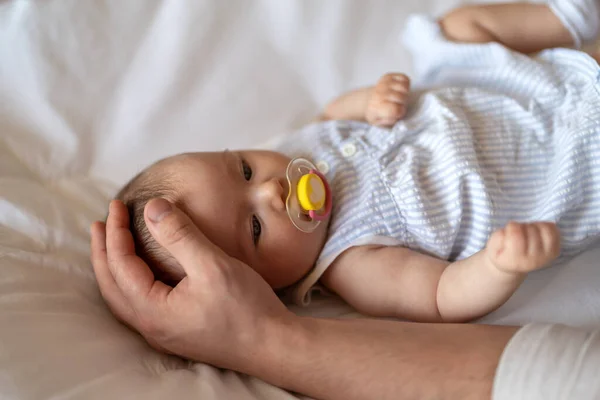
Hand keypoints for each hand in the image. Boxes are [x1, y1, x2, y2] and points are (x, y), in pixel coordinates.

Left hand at [90, 199, 291, 370]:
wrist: (274, 345)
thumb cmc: (246, 308)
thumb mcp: (212, 265)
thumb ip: (180, 235)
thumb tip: (152, 207)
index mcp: (152, 310)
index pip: (120, 265)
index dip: (116, 231)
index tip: (117, 205)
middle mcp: (151, 326)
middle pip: (111, 285)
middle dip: (103, 251)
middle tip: (101, 223)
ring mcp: (164, 332)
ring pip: (123, 297)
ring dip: (114, 268)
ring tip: (113, 245)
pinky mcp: (178, 331)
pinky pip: (140, 304)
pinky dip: (131, 281)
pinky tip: (143, 272)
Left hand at [365, 73, 409, 126]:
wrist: (367, 101)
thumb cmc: (376, 114)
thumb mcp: (379, 123)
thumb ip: (388, 122)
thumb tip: (396, 116)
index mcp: (376, 107)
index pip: (396, 110)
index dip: (400, 112)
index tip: (397, 113)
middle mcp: (379, 93)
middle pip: (402, 98)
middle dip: (403, 103)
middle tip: (398, 105)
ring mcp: (384, 83)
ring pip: (405, 87)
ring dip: (405, 94)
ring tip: (399, 98)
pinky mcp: (388, 76)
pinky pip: (405, 78)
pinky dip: (405, 84)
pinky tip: (399, 90)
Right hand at [485, 221, 559, 273]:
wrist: (513, 266)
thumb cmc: (501, 254)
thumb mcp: (492, 247)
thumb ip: (497, 237)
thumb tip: (511, 230)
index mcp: (515, 260)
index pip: (516, 235)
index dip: (511, 226)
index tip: (509, 229)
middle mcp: (533, 260)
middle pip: (530, 230)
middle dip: (522, 226)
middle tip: (517, 232)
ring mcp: (546, 256)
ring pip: (544, 229)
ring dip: (534, 225)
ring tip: (527, 231)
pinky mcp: (555, 251)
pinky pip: (554, 230)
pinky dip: (545, 226)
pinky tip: (536, 231)